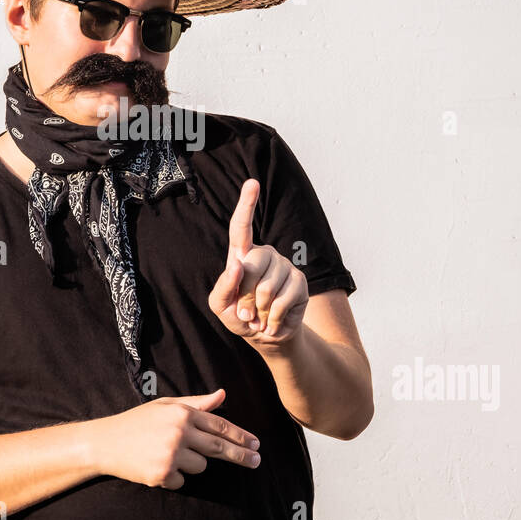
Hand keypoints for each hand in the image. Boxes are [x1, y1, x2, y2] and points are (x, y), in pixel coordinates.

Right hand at [88, 388, 261, 489]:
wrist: (104, 442)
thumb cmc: (137, 422)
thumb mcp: (165, 406)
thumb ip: (196, 403)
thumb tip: (222, 395)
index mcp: (182, 413)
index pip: (219, 426)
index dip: (240, 435)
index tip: (256, 443)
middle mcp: (179, 432)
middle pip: (219, 447)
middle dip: (241, 455)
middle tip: (258, 461)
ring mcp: (171, 454)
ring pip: (200, 466)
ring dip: (189, 463)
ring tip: (165, 453)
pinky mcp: (162, 474)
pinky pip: (181, 481)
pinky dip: (172, 476)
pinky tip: (154, 464)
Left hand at [208, 178, 308, 345]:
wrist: (265, 335)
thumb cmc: (239, 316)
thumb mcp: (220, 306)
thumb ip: (223, 287)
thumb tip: (237, 266)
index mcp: (242, 255)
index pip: (242, 227)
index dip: (247, 204)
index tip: (252, 183)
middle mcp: (264, 255)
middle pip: (251, 266)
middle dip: (244, 297)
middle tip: (246, 312)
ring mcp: (284, 266)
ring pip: (267, 288)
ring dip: (259, 311)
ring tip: (260, 315)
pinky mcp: (299, 282)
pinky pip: (281, 301)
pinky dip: (272, 318)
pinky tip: (272, 320)